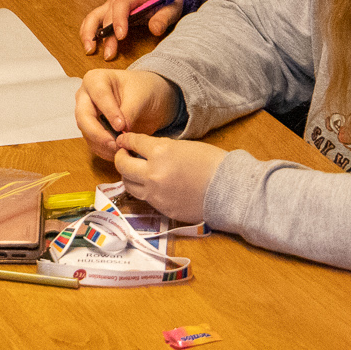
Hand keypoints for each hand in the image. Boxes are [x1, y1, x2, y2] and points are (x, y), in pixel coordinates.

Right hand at [75, 66, 180, 158]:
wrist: (149, 99)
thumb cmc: (143, 90)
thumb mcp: (140, 96)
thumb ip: (129, 111)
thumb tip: (121, 131)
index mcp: (95, 80)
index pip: (98, 95)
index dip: (109, 112)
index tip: (122, 126)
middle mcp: (85, 97)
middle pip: (84, 117)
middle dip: (98, 133)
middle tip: (116, 144)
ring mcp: (86, 114)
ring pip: (86, 132)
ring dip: (102, 145)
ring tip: (122, 151)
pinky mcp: (91, 130)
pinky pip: (92, 143)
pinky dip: (104, 151)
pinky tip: (119, 153)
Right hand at [78, 0, 182, 59]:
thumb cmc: (169, 0)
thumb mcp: (172, 8)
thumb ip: (164, 18)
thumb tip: (155, 29)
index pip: (121, 4)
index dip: (119, 20)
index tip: (120, 37)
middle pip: (105, 14)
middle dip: (104, 35)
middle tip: (108, 54)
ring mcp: (111, 6)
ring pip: (94, 16)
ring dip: (89, 33)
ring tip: (90, 50)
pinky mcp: (109, 14)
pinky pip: (94, 21)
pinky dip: (89, 32)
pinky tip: (90, 45)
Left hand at [111, 132, 225, 222]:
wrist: (230, 190)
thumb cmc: (212, 163)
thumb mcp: (184, 146)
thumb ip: (161, 148)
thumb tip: (145, 150)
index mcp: (160, 152)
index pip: (132, 143)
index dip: (126, 140)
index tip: (124, 140)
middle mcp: (153, 173)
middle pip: (122, 165)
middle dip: (120, 157)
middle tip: (124, 155)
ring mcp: (156, 194)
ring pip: (128, 185)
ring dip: (128, 176)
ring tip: (135, 171)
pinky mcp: (162, 209)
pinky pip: (145, 198)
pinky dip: (144, 190)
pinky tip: (151, 185)